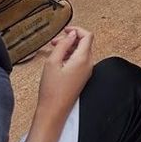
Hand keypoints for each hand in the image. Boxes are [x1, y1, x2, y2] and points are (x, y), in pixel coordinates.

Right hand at [26, 27, 94, 141]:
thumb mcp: (53, 62)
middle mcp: (88, 64)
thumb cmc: (52, 90)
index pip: (87, 36)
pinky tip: (58, 61)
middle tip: (56, 42)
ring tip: (55, 51)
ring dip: (69, 48)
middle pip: (85, 43)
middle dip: (70, 40)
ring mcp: (86, 72)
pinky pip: (80, 61)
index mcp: (83, 59)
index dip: (77, 30)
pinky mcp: (82, 78)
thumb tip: (71, 34)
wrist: (53, 111)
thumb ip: (63, 45)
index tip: (66, 30)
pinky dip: (70, 57)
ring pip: (82, 52)